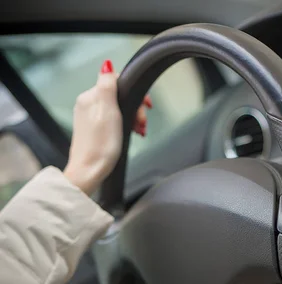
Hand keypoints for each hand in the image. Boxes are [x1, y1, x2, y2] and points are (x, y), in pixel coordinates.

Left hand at [64, 59, 151, 195]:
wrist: (89, 172)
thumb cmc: (100, 146)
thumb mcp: (108, 110)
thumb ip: (107, 84)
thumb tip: (106, 65)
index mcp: (90, 97)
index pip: (117, 83)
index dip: (135, 94)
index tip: (146, 107)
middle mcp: (87, 104)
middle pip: (118, 97)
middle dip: (134, 109)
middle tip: (141, 124)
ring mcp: (88, 118)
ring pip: (117, 110)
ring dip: (131, 119)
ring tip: (138, 132)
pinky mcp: (92, 131)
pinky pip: (111, 122)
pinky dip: (123, 126)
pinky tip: (128, 135)